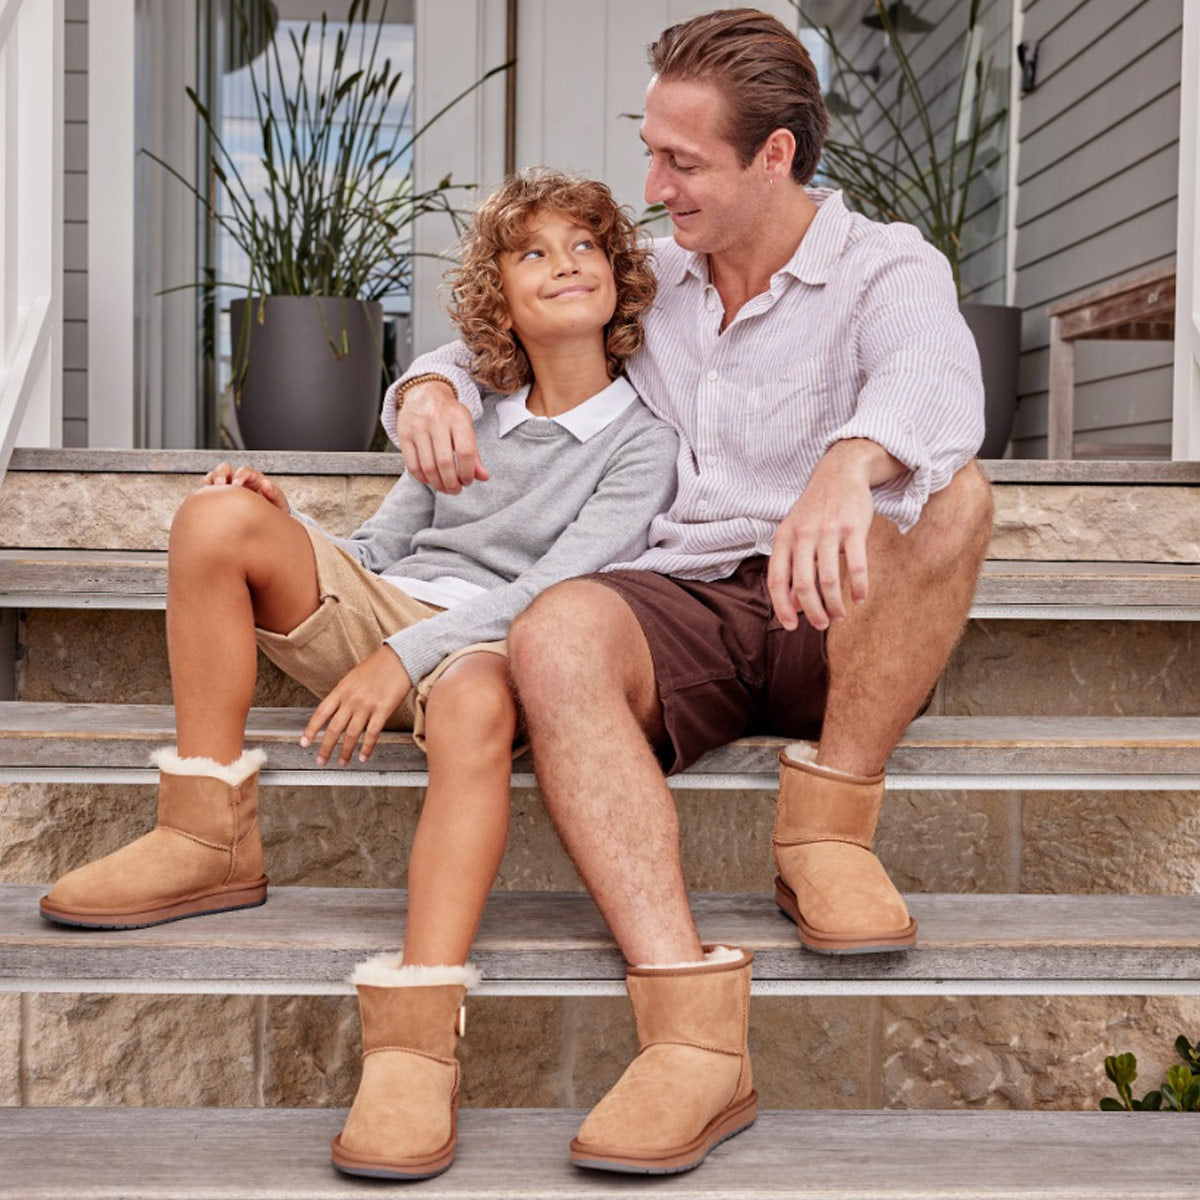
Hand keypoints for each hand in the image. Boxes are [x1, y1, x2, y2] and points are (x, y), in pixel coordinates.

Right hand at [200, 462, 288, 512]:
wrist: (266, 525)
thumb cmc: (273, 511)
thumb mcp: (279, 504)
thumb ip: (275, 494)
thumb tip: (267, 484)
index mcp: (253, 479)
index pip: (244, 470)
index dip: (239, 475)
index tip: (236, 485)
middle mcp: (238, 480)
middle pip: (224, 468)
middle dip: (220, 474)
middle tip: (220, 484)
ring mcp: (227, 487)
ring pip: (213, 477)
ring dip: (211, 481)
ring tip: (210, 490)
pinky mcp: (219, 497)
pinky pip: (208, 491)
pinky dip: (206, 492)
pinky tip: (207, 500)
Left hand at [300, 645, 411, 765]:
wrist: (398, 658)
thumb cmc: (376, 667)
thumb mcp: (352, 678)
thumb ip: (343, 695)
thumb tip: (335, 711)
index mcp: (341, 690)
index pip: (320, 713)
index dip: (311, 730)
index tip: (304, 743)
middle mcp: (351, 699)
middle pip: (333, 729)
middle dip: (325, 748)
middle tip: (321, 760)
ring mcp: (366, 705)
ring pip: (351, 734)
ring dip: (345, 751)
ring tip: (342, 762)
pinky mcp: (383, 710)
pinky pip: (372, 734)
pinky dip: (366, 748)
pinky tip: (363, 756)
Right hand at [396, 379, 489, 493]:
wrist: (424, 392)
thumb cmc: (449, 413)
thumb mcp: (466, 426)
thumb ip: (474, 453)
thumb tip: (483, 477)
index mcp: (458, 418)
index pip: (465, 452)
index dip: (468, 472)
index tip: (468, 481)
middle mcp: (437, 421)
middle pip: (445, 463)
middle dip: (452, 483)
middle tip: (456, 490)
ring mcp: (418, 428)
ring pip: (427, 467)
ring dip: (438, 484)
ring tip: (445, 488)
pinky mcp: (404, 435)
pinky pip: (412, 465)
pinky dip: (423, 478)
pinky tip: (430, 480)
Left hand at [767, 440, 898, 631]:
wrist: (840, 472)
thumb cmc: (815, 510)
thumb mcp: (795, 535)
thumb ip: (792, 567)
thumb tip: (793, 605)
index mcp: (783, 538)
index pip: (777, 580)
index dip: (782, 607)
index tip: (792, 627)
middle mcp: (802, 535)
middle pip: (803, 585)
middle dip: (813, 612)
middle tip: (822, 625)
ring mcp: (827, 530)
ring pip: (828, 580)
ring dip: (835, 604)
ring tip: (840, 615)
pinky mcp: (853, 528)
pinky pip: (856, 565)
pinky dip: (858, 588)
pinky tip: (860, 599)